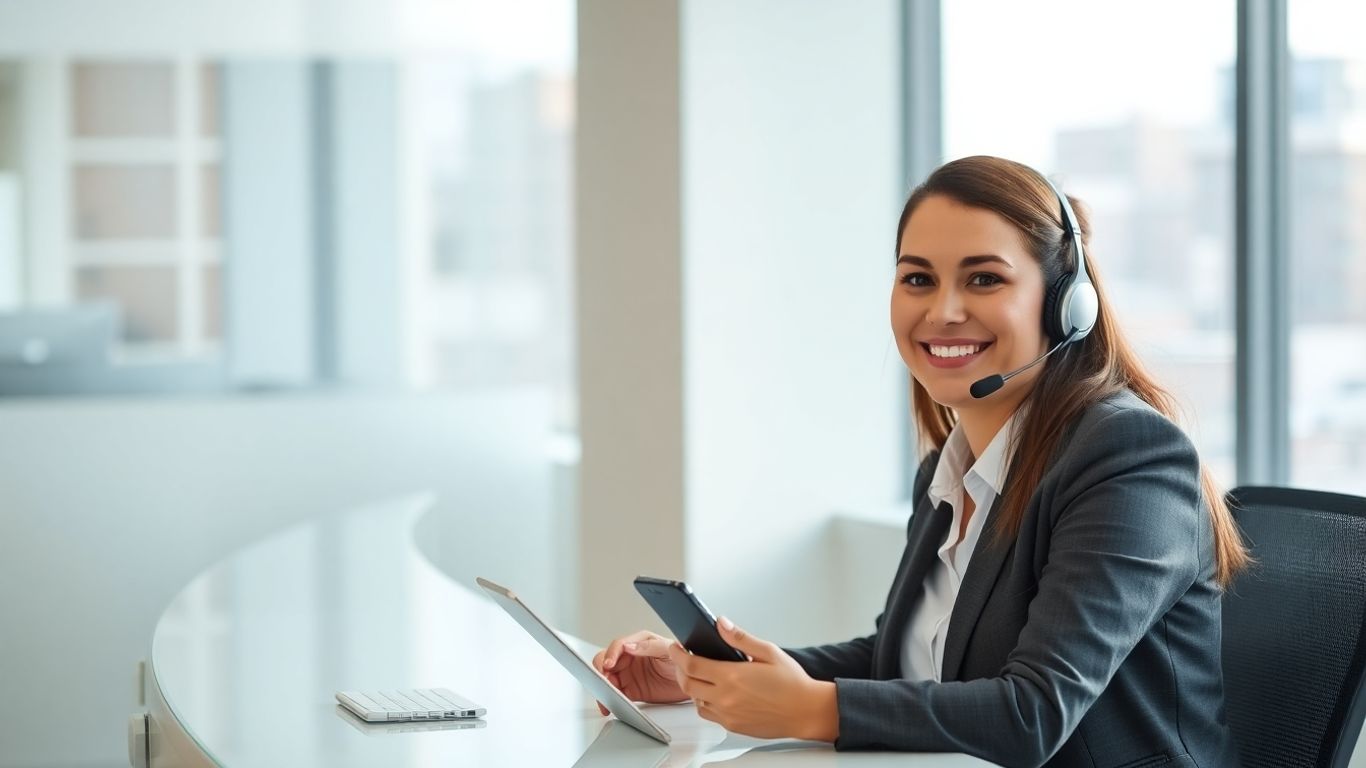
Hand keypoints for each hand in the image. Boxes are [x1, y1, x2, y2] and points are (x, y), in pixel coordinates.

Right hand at [591, 630, 689, 714]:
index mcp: (638, 642)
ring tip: (605, 697)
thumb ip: (648, 646)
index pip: (618, 646)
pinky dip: (608, 700)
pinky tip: (608, 705)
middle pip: (606, 661)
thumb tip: (629, 646)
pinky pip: (614, 694)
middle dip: (601, 671)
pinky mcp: (630, 690)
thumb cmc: (683, 660)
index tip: (609, 664)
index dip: (611, 654)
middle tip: (604, 681)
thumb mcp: (668, 649)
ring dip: (602, 687)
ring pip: (606, 678)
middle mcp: (630, 657)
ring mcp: (628, 674)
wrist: (694, 683)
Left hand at [668, 617, 838, 741]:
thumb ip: (740, 638)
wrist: (807, 712)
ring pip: (695, 701)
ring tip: (699, 675)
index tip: (675, 647)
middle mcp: (726, 698)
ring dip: (692, 687)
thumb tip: (721, 624)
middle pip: (687, 684)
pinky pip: (709, 715)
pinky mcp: (733, 726)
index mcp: (732, 676)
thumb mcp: (768, 652)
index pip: (692, 664)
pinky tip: (714, 693)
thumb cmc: (793, 683)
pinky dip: (704, 703)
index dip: (677, 654)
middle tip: (682, 659)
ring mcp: (728, 715)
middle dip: (680, 670)